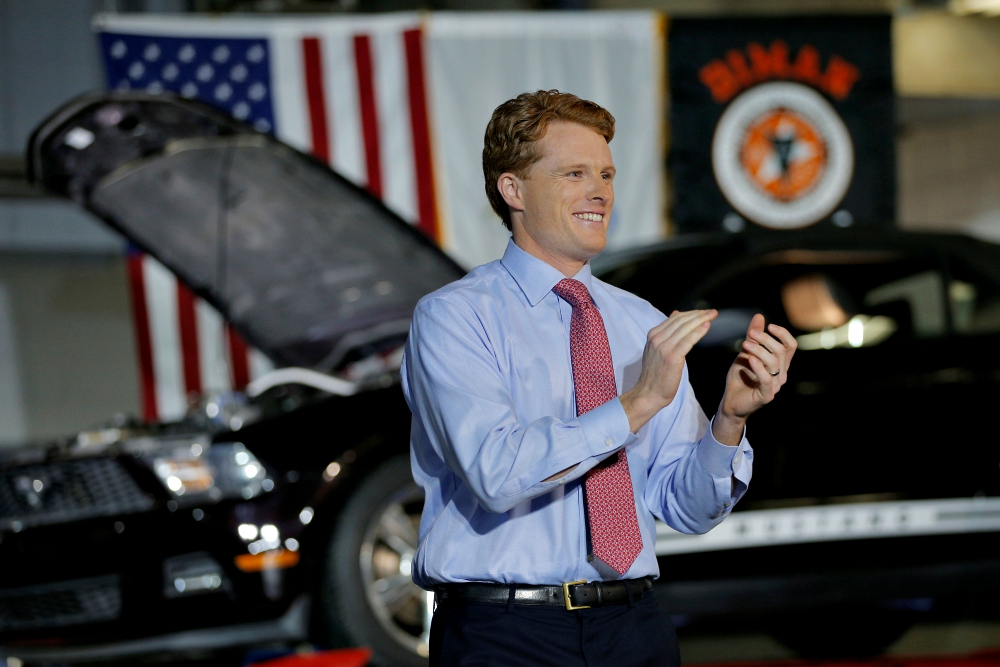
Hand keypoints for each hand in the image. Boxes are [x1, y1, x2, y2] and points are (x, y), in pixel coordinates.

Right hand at [620, 309, 717, 432]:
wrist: (648, 393)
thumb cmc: (655, 374)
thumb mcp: (657, 349)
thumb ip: (666, 333)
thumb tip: (675, 314)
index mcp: (653, 335)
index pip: (675, 319)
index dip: (691, 313)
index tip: (704, 312)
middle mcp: (657, 338)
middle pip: (681, 321)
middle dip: (698, 314)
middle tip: (712, 311)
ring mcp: (663, 347)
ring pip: (685, 328)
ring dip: (701, 319)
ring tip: (713, 315)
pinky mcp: (672, 356)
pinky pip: (687, 340)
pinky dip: (698, 332)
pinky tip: (707, 326)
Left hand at [712, 313, 796, 444]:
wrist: (730, 401)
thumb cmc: (740, 378)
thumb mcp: (746, 353)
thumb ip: (753, 337)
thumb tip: (759, 316)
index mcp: (779, 364)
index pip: (790, 346)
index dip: (783, 334)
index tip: (769, 326)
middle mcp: (781, 374)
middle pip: (781, 351)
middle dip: (766, 339)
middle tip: (750, 334)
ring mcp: (775, 385)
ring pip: (773, 363)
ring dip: (759, 350)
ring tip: (745, 344)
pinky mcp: (766, 395)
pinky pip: (766, 379)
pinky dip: (759, 367)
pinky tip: (750, 359)